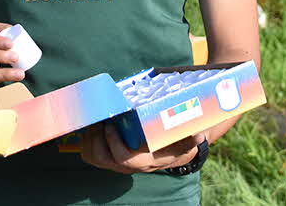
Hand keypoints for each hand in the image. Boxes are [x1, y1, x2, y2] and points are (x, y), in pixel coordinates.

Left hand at [80, 123, 204, 174]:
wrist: (175, 149)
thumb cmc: (180, 141)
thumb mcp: (189, 140)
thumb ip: (192, 138)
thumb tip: (198, 135)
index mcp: (147, 160)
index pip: (125, 159)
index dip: (114, 144)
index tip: (111, 125)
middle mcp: (131, 165)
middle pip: (104, 160)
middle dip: (97, 140)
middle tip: (99, 120)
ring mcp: (119, 163)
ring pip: (95, 159)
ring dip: (90, 140)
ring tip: (95, 121)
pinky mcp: (111, 158)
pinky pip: (91, 156)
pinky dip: (87, 142)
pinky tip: (93, 127)